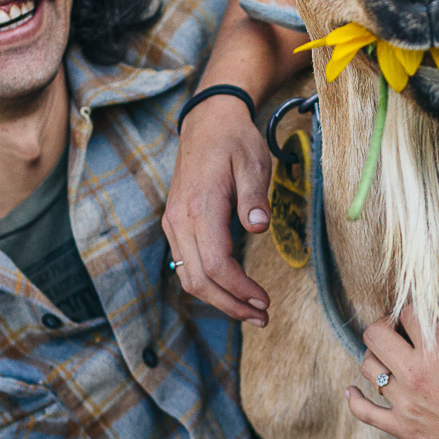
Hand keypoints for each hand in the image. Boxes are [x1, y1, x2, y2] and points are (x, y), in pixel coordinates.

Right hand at [163, 93, 275, 323]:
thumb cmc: (234, 141)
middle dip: (230, 305)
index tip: (264, 301)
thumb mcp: (253, 161)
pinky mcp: (176, 225)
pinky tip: (232, 290)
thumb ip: (254, 196)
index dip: (239, 289)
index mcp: (200, 206)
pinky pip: (186, 265)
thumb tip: (258, 227)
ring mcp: (174, 224)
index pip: (215, 264)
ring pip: (188, 277)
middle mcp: (180, 220)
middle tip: (262, 317)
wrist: (207, 121)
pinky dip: (208, 284)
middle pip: (198, 280)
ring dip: (218, 299)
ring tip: (250, 311)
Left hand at [345, 305, 438, 438]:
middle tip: (397, 330)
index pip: (407, 312)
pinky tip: (352, 390)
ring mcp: (405, 402)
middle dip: (384, 325)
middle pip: (374, 334)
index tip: (418, 315)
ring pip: (366, 367)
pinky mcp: (403, 428)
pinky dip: (353, 399)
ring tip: (389, 357)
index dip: (413, 309)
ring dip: (375, 357)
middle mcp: (415, 373)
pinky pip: (364, 411)